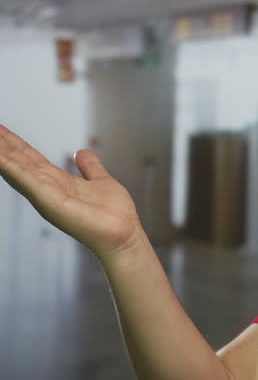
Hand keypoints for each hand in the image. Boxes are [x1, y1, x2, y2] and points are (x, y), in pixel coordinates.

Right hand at [0, 124, 143, 257]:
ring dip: (1, 153)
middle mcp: (47, 187)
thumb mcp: (101, 181)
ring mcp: (46, 194)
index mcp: (57, 181)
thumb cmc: (114, 215)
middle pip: (18, 160)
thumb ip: (90, 167)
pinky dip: (10, 167)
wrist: (124, 235)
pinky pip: (26, 180)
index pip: (30, 157)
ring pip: (17, 167)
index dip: (14, 143)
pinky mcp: (49, 201)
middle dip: (2, 143)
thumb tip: (82, 152)